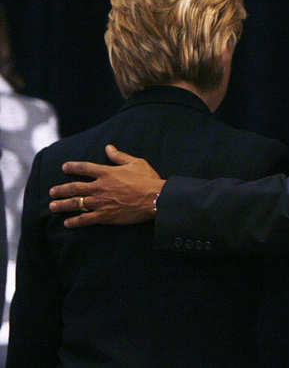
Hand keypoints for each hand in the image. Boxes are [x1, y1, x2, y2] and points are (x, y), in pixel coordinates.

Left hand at [49, 145, 164, 227]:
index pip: (84, 168)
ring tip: (53, 206)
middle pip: (74, 187)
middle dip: (61, 189)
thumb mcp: (135, 163)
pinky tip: (67, 223)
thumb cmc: (148, 180)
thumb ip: (119, 156)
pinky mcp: (105, 216)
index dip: (73, 167)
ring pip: (76, 203)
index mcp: (107, 173)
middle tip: (52, 192)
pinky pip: (85, 219)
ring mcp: (101, 202)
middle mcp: (100, 187)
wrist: (156, 199)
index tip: (64, 167)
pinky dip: (75, 221)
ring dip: (62, 205)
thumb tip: (108, 147)